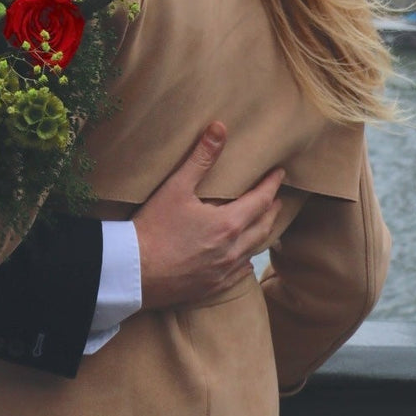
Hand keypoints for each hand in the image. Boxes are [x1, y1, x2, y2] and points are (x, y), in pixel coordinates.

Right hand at [134, 122, 283, 309]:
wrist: (135, 272)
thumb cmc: (154, 228)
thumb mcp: (176, 187)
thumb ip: (201, 158)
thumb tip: (219, 128)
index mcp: (228, 224)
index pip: (261, 200)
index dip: (271, 185)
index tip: (280, 173)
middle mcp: (232, 250)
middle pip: (263, 227)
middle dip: (272, 210)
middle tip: (277, 198)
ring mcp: (223, 272)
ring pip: (253, 251)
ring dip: (262, 234)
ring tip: (265, 223)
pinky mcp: (212, 287)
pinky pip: (239, 274)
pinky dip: (246, 261)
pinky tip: (244, 260)